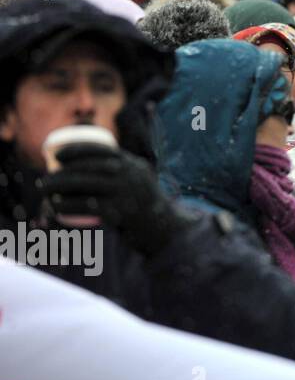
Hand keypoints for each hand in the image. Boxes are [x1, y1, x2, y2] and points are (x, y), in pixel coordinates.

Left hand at [40, 143, 187, 256]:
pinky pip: (87, 206)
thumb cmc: (145, 206)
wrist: (165, 229)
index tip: (58, 155)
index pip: (103, 150)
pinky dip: (67, 206)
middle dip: (62, 172)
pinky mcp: (120, 213)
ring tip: (45, 190)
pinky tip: (55, 206)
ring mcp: (127, 193)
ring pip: (85, 185)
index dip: (77, 150)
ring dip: (59, 186)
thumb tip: (91, 168)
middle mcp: (131, 176)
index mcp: (134, 165)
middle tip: (44, 180)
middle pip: (90, 167)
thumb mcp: (139, 182)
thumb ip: (122, 174)